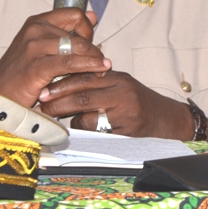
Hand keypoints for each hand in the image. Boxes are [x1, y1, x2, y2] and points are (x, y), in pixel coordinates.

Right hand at [0, 9, 110, 106]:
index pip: (75, 14)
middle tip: (101, 63)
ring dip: (95, 59)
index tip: (88, 44)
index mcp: (37, 22)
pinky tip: (99, 70)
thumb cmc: (22, 71)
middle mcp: (35, 30)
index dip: (87, 28)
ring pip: (78, 47)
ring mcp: (34, 48)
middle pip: (79, 34)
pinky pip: (70, 63)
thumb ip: (67, 31)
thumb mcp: (43, 46)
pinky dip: (88, 66)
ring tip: (102, 69)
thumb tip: (93, 16)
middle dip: (95, 50)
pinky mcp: (36, 67)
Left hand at [37, 70, 194, 138]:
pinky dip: (86, 131)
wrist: (165, 118)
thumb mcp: (118, 85)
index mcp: (116, 77)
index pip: (84, 77)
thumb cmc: (135, 101)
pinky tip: (82, 129)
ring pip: (87, 116)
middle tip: (42, 105)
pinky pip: (97, 131)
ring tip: (57, 119)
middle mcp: (122, 91)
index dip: (61, 84)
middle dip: (58, 102)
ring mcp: (125, 111)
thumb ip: (96, 83)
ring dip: (70, 119)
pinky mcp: (127, 128)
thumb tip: (61, 85)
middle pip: (82, 95)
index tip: (43, 89)